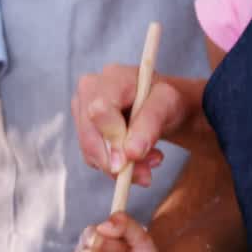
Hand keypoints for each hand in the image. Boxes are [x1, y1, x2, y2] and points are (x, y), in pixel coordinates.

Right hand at [73, 64, 188, 185]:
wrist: (164, 106)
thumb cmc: (166, 100)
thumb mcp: (168, 105)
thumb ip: (150, 124)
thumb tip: (130, 153)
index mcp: (112, 77)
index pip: (100, 110)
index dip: (112, 138)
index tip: (132, 158)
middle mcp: (90, 90)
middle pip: (90, 134)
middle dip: (117, 161)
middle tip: (146, 174)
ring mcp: (83, 109)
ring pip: (90, 150)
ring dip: (120, 167)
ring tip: (150, 161)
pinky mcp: (85, 129)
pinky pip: (93, 157)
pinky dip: (116, 167)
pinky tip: (138, 160)